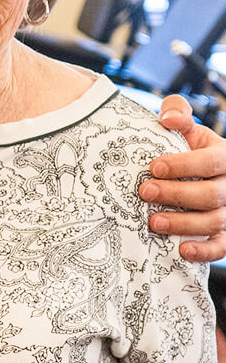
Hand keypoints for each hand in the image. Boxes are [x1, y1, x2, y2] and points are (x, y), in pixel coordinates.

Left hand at [138, 95, 225, 261]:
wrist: (206, 173)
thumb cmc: (193, 150)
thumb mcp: (190, 129)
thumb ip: (178, 112)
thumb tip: (167, 118)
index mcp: (224, 157)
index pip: (209, 162)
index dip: (182, 165)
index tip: (154, 167)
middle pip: (210, 194)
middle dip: (176, 194)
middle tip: (145, 191)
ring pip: (214, 221)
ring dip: (183, 224)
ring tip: (153, 221)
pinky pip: (221, 247)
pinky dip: (204, 251)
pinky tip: (182, 250)